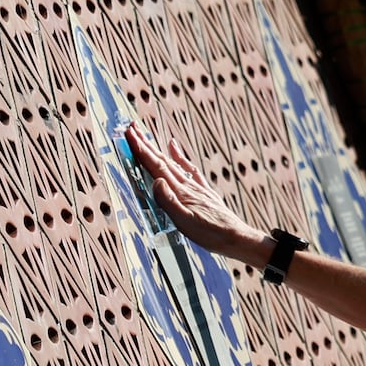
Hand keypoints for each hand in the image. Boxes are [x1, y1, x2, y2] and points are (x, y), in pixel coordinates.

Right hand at [124, 127, 270, 263]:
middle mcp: (188, 185)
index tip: (129, 134)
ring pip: (173, 163)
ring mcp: (196, 187)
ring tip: (146, 136)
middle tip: (132, 129)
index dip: (141, 150)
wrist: (236, 237)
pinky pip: (189, 169)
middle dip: (145, 145)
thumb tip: (156, 181)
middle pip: (162, 161)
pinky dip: (180, 157)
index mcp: (180, 192)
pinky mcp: (203, 191)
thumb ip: (168, 202)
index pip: (156, 166)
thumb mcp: (185, 222)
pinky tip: (175, 148)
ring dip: (157, 149)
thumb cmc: (210, 234)